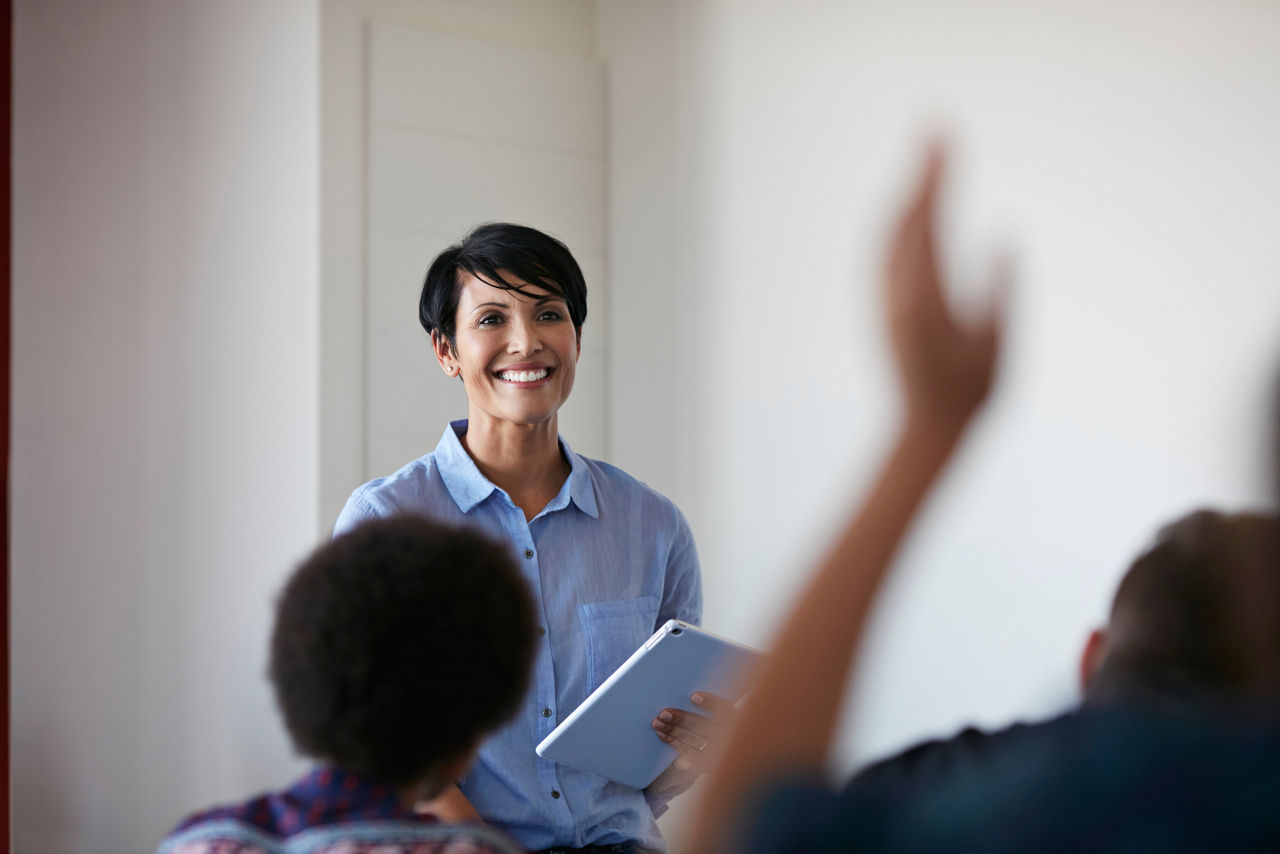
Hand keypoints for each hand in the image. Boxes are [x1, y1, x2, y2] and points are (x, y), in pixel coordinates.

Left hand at [651, 692, 738, 776]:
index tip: (693, 696)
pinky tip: (663, 737)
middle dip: (681, 718)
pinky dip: (675, 745)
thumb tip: (690, 697)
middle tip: (663, 713)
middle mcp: (729, 737)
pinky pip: (688, 754)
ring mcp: (718, 753)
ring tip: (657, 723)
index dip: (710, 703)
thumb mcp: (725, 714)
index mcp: (736, 719)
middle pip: (702, 726)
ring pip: (692, 740)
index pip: (724, 710)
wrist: (732, 753)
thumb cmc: (723, 725)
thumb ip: (712, 706)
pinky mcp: (708, 765)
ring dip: (672, 731)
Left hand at [886, 144, 1006, 431]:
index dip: (936, 179)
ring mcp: (886, 302)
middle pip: (904, 221)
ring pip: (888, 235)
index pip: (928, 225)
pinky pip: (884, 253)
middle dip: (922, 173)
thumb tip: (1003, 238)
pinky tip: (908, 209)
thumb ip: (1000, 293)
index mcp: (925, 303)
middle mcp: (897, 297)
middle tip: (936, 129)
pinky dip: (898, 221)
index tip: (945, 140)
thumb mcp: (998, 346)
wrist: (926, 429)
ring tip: (926, 158)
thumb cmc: (972, 394)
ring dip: (907, 193)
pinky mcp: (883, 308)